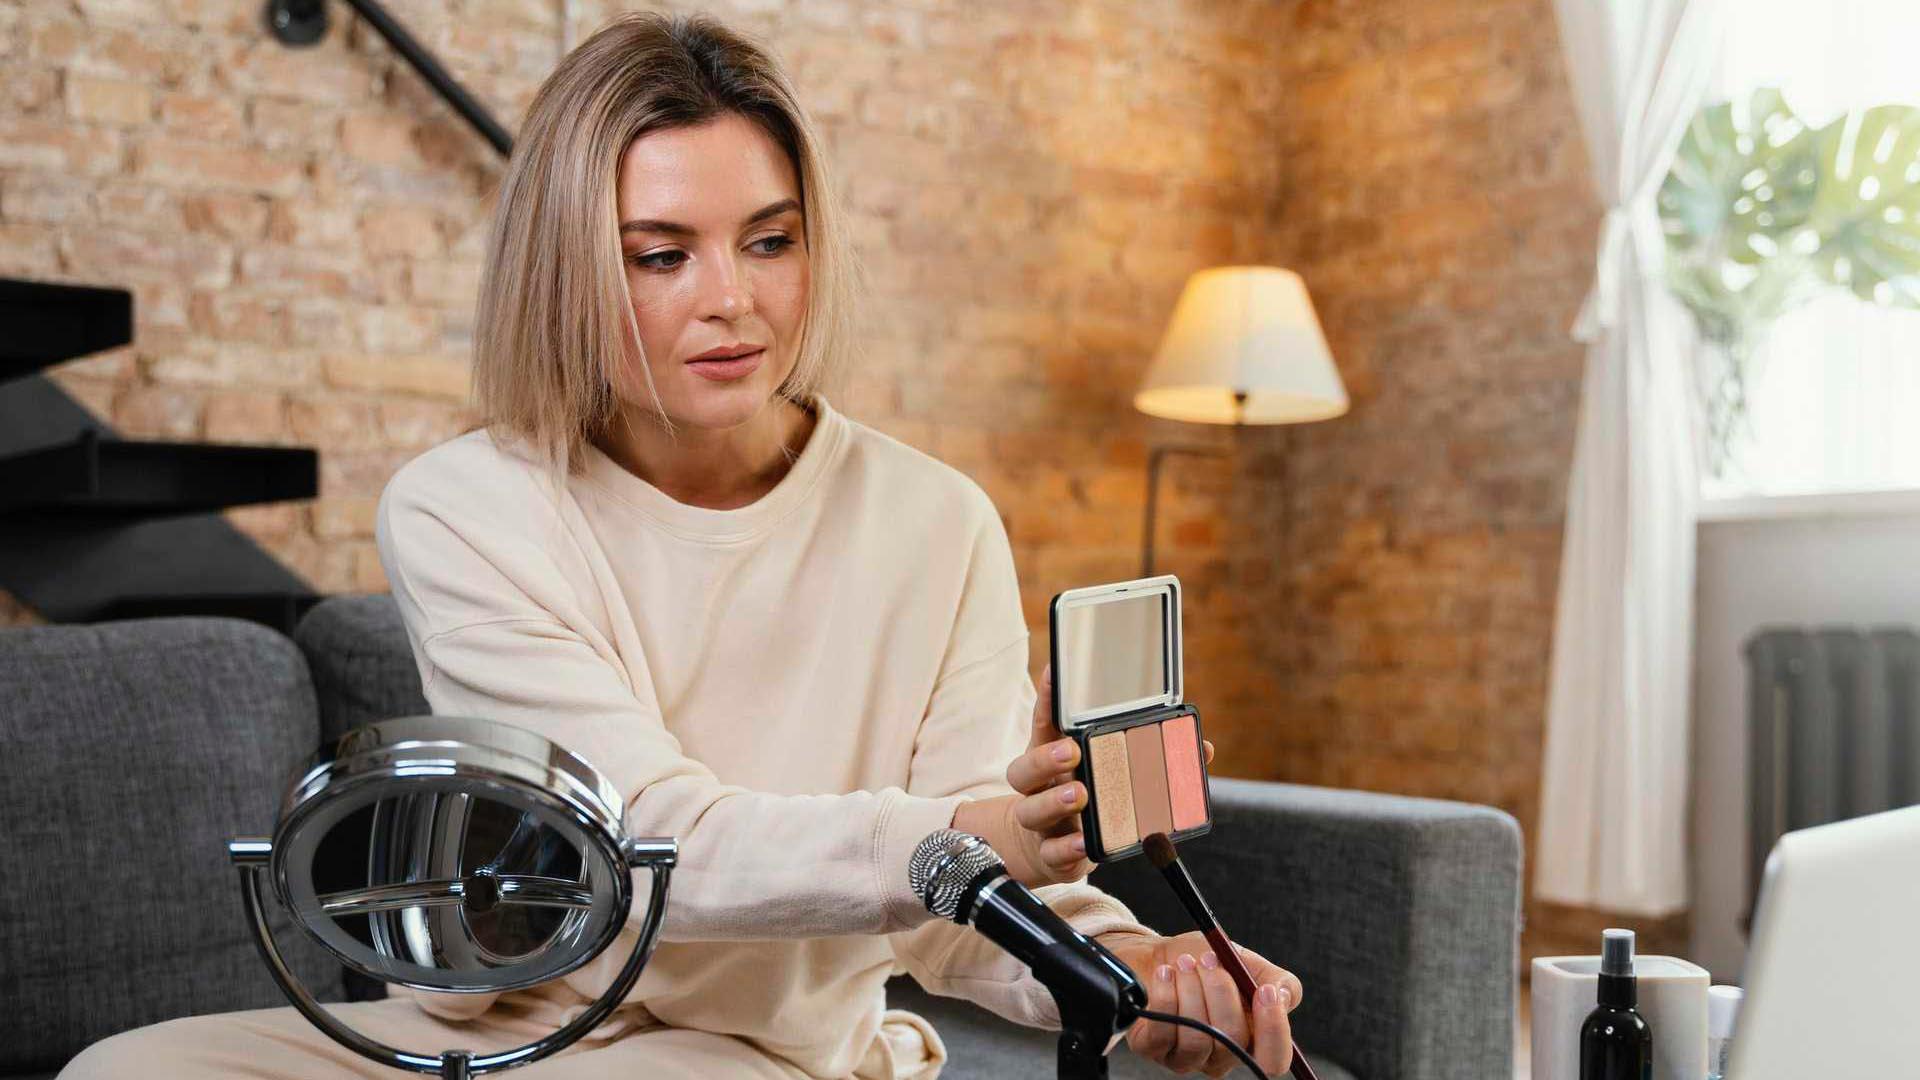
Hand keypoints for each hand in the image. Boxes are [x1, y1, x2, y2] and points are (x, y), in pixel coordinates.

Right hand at [953, 665, 1213, 886]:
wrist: (1050, 849)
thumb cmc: (1088, 800)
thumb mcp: (1110, 775)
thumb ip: (1153, 759)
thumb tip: (1202, 748)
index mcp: (1052, 757)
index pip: (1045, 723)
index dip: (1048, 697)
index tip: (1056, 672)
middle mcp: (1039, 787)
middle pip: (1024, 769)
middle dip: (1045, 758)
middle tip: (1072, 751)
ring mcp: (1040, 822)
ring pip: (1031, 810)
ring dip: (1054, 801)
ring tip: (1081, 794)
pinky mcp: (1049, 853)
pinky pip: (1052, 851)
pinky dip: (1066, 847)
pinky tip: (1083, 842)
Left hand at [1099, 930, 1300, 1077]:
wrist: (1159, 954)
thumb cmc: (1205, 961)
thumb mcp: (1245, 962)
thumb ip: (1275, 979)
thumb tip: (1281, 997)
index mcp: (1251, 1039)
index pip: (1273, 1060)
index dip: (1274, 1031)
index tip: (1265, 992)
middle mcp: (1221, 1055)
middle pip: (1233, 1042)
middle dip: (1221, 992)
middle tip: (1209, 959)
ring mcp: (1187, 1056)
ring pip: (1197, 1039)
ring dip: (1191, 990)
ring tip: (1185, 963)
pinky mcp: (1153, 1048)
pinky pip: (1163, 1033)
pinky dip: (1165, 996)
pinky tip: (1165, 974)